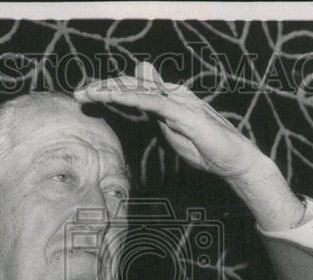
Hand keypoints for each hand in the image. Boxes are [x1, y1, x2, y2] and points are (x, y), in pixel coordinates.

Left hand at [74, 61, 264, 179]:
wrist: (233, 162)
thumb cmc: (206, 150)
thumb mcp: (173, 132)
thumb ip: (156, 114)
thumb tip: (140, 96)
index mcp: (169, 99)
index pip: (135, 89)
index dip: (110, 90)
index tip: (86, 97)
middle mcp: (174, 95)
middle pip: (133, 85)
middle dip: (104, 87)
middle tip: (79, 93)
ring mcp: (180, 102)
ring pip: (140, 89)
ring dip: (112, 90)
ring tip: (90, 92)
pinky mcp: (185, 114)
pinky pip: (154, 102)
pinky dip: (132, 97)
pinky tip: (114, 97)